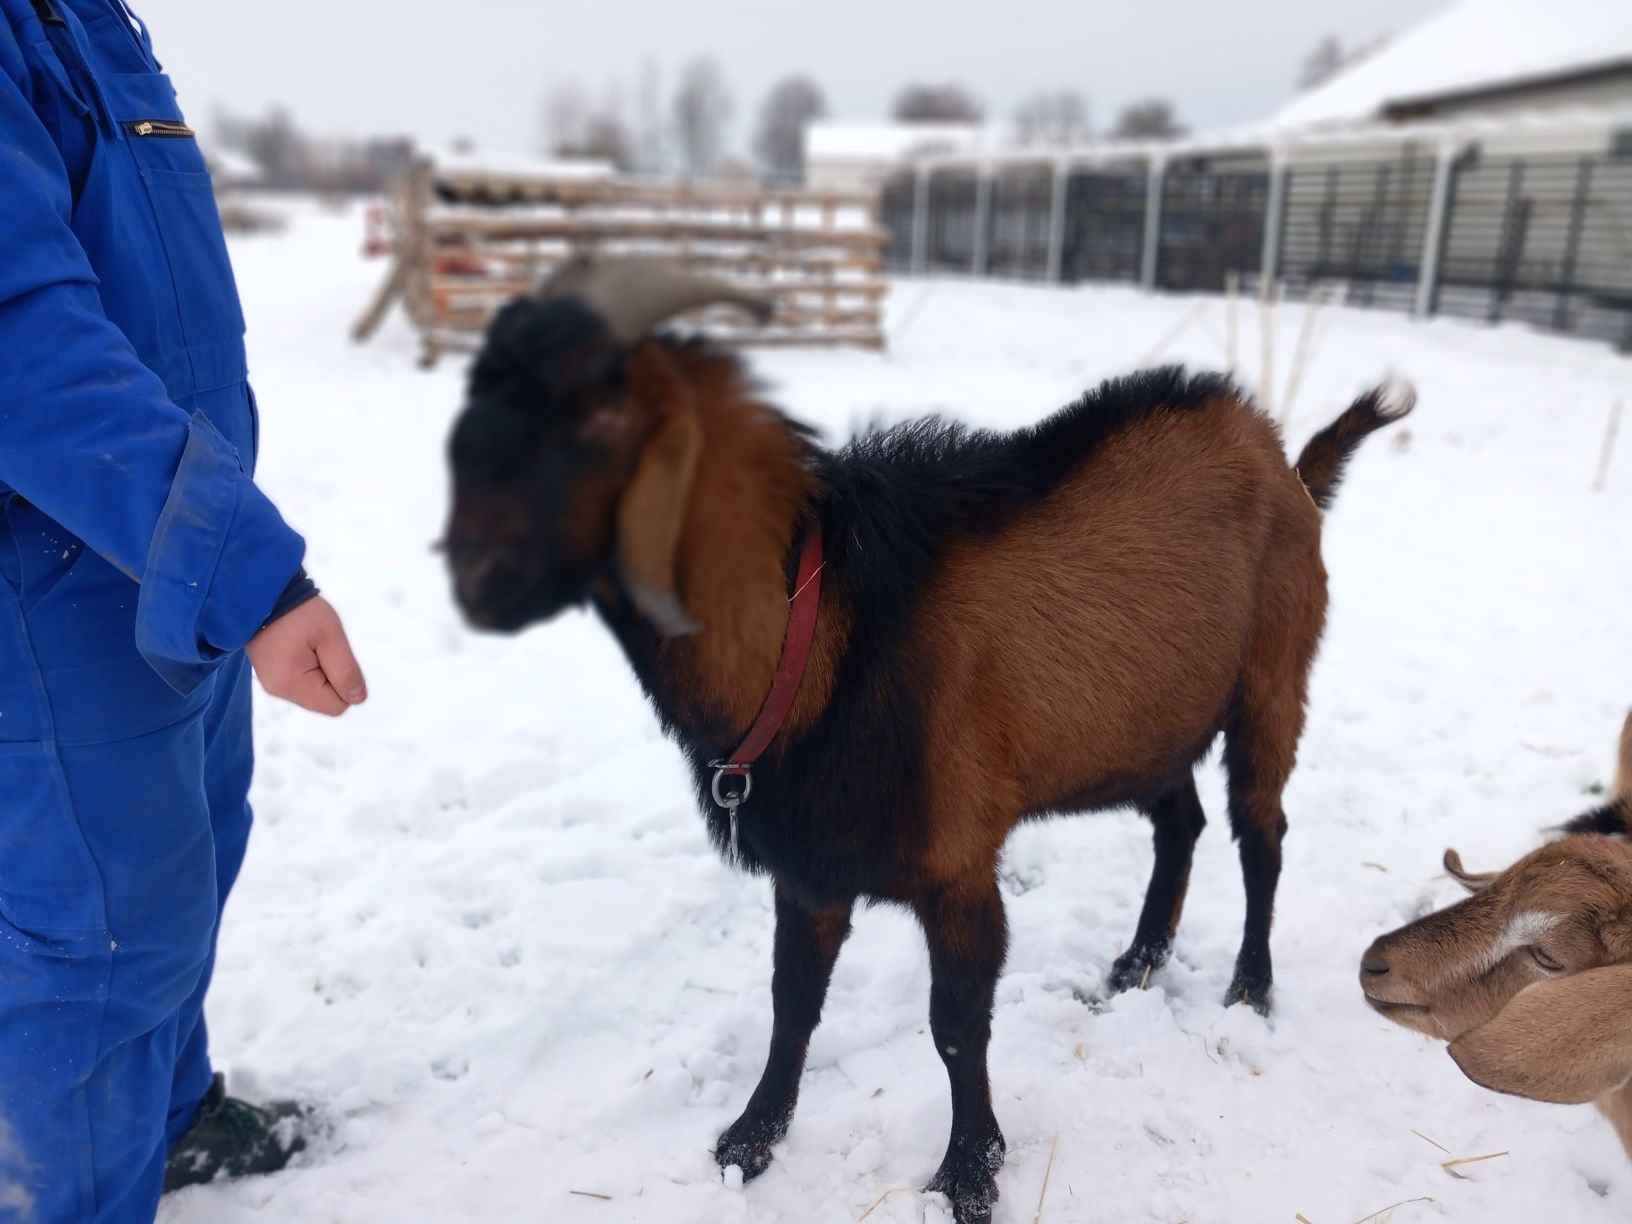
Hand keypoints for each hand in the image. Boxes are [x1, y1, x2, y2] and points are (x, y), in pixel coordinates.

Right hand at [245, 596, 366, 715]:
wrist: (264, 592)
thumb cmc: (300, 612)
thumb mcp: (331, 637)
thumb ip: (346, 671)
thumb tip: (358, 699)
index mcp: (292, 685)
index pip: (336, 706)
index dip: (345, 683)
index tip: (334, 655)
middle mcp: (279, 690)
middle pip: (324, 700)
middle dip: (332, 676)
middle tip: (321, 646)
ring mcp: (272, 683)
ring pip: (314, 690)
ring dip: (321, 670)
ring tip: (309, 643)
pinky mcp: (271, 674)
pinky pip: (301, 680)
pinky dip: (308, 666)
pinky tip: (301, 644)